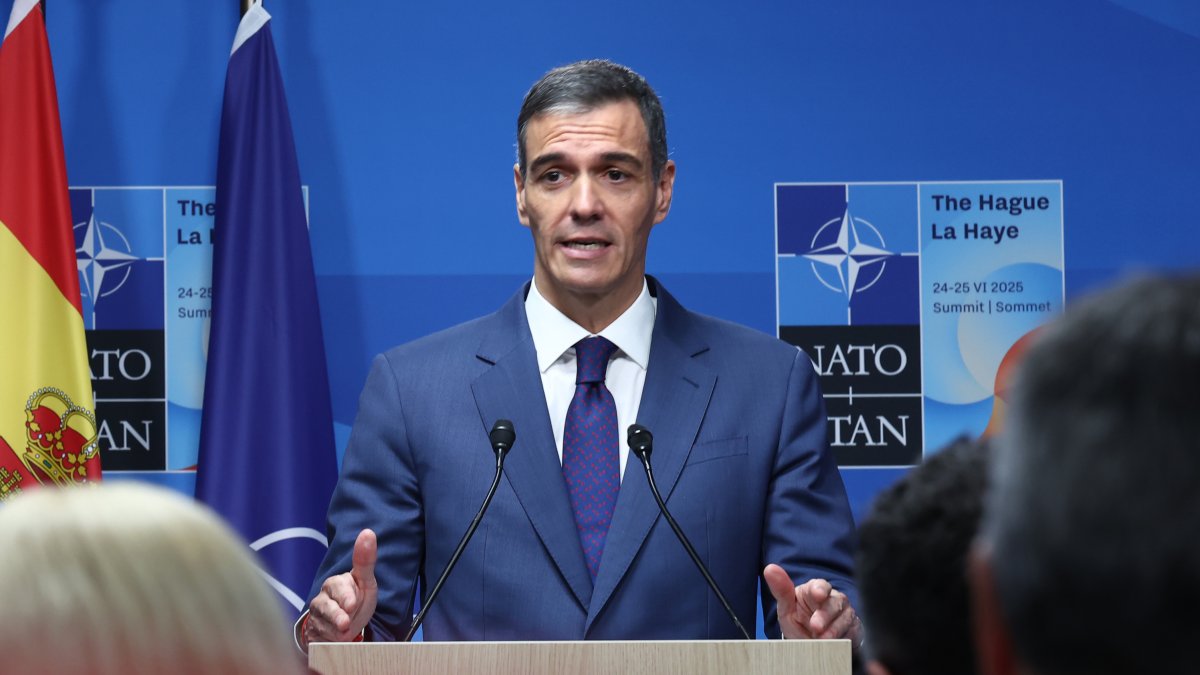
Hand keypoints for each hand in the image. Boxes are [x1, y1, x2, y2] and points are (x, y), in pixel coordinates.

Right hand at [304, 529, 378, 645]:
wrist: (345, 626)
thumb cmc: (356, 599)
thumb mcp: (365, 581)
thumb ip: (366, 559)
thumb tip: (368, 532)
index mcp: (335, 583)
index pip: (338, 587)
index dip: (345, 596)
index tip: (352, 604)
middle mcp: (322, 598)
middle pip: (325, 606)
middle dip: (337, 615)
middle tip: (346, 623)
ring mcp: (316, 617)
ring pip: (320, 623)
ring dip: (333, 630)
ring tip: (344, 633)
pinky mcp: (312, 633)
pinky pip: (317, 637)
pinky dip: (328, 640)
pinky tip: (335, 639)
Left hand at [763, 563, 861, 644]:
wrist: (812, 644)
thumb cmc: (800, 621)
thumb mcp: (787, 608)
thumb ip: (781, 590)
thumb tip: (769, 569)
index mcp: (815, 590)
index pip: (821, 585)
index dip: (820, 589)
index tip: (817, 594)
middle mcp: (833, 599)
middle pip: (834, 602)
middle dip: (825, 615)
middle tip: (815, 627)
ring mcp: (845, 614)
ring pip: (845, 617)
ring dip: (834, 629)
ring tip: (822, 639)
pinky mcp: (854, 628)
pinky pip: (852, 631)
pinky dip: (843, 638)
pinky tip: (835, 643)